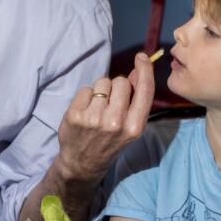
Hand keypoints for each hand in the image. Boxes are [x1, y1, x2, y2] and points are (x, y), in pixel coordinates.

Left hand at [56, 52, 155, 182]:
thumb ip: (135, 100)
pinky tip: (85, 113)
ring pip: (102, 83)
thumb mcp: (129, 126)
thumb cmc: (109, 141)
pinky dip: (85, 97)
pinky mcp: (76, 115)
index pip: (144, 91)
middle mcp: (116, 122)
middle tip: (110, 105)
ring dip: (100, 92)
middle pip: (120, 81)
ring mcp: (94, 119)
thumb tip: (139, 70)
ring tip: (97, 110)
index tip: (142, 57)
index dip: (145, 70)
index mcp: (135, 127)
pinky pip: (85, 89)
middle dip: (116, 87)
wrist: (83, 163)